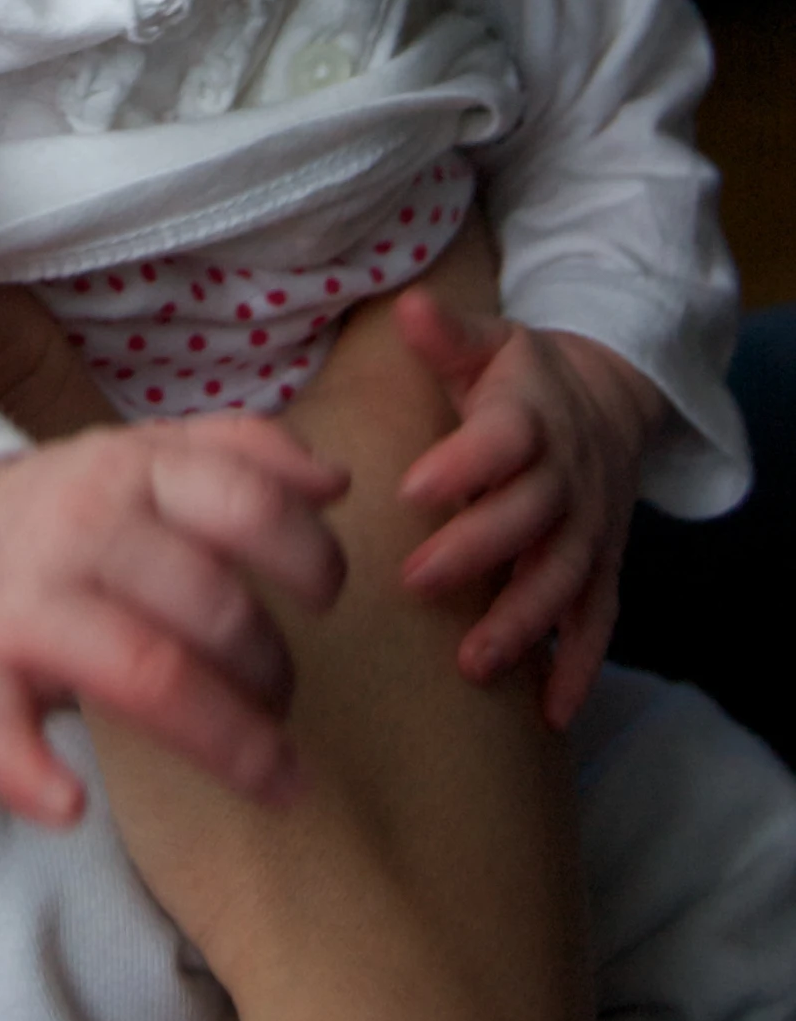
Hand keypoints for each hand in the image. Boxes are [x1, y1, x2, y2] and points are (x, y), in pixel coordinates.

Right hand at [0, 417, 348, 826]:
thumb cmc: (61, 513)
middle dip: (272, 669)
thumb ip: (242, 453)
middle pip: (211, 606)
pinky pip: (2, 733)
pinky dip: (34, 776)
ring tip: (277, 778)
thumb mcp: (144, 456)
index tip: (327, 600)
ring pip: (145, 672)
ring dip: (228, 740)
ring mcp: (24, 602)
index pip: (245, 502)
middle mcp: (82, 527)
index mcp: (132, 470)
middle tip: (283, 699)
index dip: (308, 555)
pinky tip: (73, 807)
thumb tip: (336, 483)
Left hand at [392, 295, 664, 724]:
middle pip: (530, 518)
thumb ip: (446, 334)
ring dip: (524, 624)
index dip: (464, 463)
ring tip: (473, 663)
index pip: (504, 440)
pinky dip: (581, 668)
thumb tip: (410, 305)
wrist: (609, 401)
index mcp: (532, 417)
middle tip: (416, 580)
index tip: (413, 487)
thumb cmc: (522, 379)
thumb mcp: (489, 344)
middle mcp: (567, 478)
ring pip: (564, 580)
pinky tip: (551, 715)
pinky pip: (599, 622)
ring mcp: (590, 529)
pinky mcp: (603, 569)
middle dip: (478, 552)